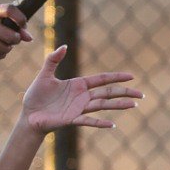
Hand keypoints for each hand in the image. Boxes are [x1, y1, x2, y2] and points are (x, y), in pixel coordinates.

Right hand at [0, 5, 32, 62]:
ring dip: (7, 49)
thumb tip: (29, 38)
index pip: (10, 10)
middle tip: (13, 39)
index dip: (21, 18)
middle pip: (11, 36)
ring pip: (5, 49)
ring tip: (3, 45)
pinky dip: (0, 55)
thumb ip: (10, 23)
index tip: (23, 25)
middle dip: (16, 40)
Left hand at [22, 44, 142, 130]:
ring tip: (133, 105)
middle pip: (107, 93)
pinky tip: (112, 124)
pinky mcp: (71, 120)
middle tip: (141, 94)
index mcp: (78, 85)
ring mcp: (78, 109)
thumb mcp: (44, 75)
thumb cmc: (36, 97)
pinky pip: (88, 121)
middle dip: (124, 92)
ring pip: (102, 106)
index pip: (102, 79)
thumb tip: (64, 46)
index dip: (116, 77)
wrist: (28, 116)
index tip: (131, 77)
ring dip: (117, 105)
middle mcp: (82, 97)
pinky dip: (99, 122)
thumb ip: (53, 60)